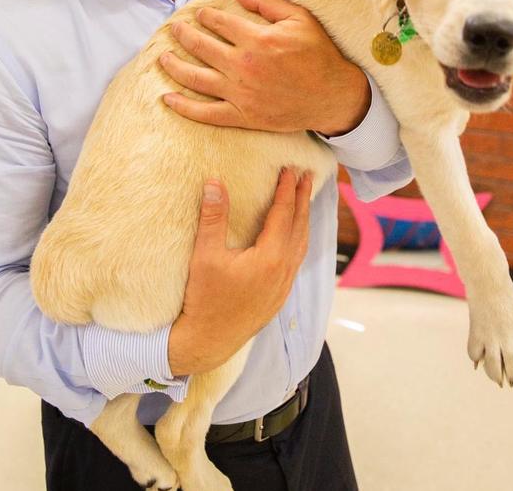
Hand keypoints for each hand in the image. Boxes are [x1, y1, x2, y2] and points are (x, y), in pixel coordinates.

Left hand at [160, 0, 370, 134]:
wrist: (332, 96)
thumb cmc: (318, 55)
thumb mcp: (300, 19)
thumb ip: (267, 3)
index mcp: (257, 39)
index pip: (220, 23)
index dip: (206, 16)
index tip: (200, 14)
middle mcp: (244, 66)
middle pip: (201, 47)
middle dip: (183, 35)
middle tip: (174, 29)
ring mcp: (241, 93)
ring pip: (196, 78)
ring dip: (175, 66)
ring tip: (163, 57)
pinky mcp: (243, 116)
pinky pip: (206, 113)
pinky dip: (184, 107)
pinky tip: (168, 98)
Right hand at [168, 169, 312, 375]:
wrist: (208, 342)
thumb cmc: (204, 299)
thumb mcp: (204, 255)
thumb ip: (213, 218)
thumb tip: (215, 183)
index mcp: (270, 257)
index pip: (283, 214)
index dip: (286, 190)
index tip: (290, 170)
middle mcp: (284, 270)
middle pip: (299, 226)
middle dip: (303, 199)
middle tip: (307, 176)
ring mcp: (284, 285)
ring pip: (301, 245)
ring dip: (303, 219)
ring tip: (304, 200)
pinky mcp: (279, 296)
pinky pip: (297, 260)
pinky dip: (299, 239)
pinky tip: (294, 236)